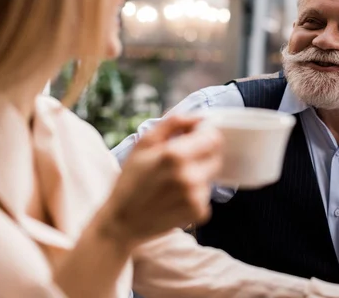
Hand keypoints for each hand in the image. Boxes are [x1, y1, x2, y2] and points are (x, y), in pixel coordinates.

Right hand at [98, 115, 222, 247]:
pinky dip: (195, 194)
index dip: (206, 135)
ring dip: (198, 175)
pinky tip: (176, 198)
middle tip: (181, 162)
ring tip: (174, 183)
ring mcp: (196, 197)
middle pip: (216, 156)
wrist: (123, 222)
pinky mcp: (200, 213)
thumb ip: (173, 123)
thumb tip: (200, 116)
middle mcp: (190, 176)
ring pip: (211, 175)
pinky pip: (207, 194)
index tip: (195, 138)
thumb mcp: (144, 143)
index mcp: (175, 155)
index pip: (213, 137)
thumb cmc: (131, 180)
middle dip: (203, 154)